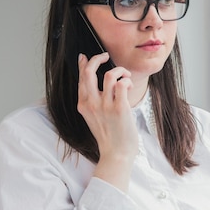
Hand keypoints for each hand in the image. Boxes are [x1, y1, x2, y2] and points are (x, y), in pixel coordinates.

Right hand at [77, 53, 138, 190]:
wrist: (116, 153)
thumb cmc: (108, 134)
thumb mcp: (92, 116)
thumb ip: (91, 100)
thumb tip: (93, 82)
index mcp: (83, 105)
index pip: (81, 77)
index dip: (84, 63)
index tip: (86, 56)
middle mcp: (91, 104)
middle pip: (90, 71)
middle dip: (97, 58)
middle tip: (106, 56)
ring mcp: (105, 106)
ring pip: (109, 75)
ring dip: (120, 71)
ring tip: (125, 77)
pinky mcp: (120, 108)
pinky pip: (122, 84)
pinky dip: (127, 81)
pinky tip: (129, 86)